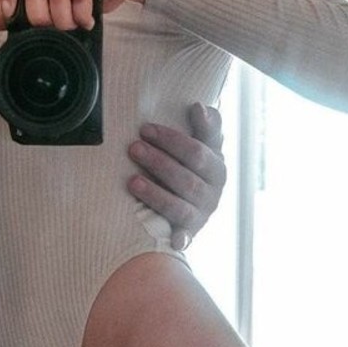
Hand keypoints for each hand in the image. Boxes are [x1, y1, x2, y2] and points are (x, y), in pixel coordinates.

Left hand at [127, 103, 225, 250]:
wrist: (192, 202)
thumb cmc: (189, 164)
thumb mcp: (200, 143)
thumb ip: (204, 126)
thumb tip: (200, 107)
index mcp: (216, 165)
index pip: (196, 150)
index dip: (171, 139)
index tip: (146, 128)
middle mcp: (213, 190)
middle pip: (186, 177)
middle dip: (158, 161)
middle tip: (133, 148)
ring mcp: (202, 213)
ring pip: (181, 205)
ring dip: (156, 194)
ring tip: (132, 181)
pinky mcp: (190, 232)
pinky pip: (185, 236)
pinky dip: (181, 238)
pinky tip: (173, 240)